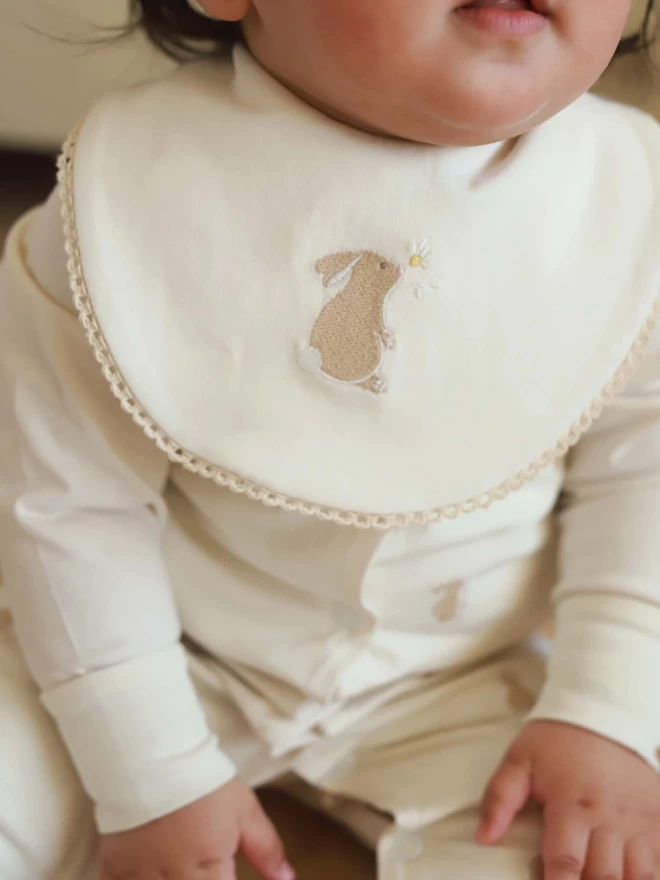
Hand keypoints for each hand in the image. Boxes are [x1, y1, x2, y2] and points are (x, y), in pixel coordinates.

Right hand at [99, 778, 294, 879]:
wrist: (153, 755)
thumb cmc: (204, 783)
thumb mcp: (244, 811)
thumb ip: (266, 849)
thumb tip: (287, 878)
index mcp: (209, 874)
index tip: (225, 874)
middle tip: (202, 868)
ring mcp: (140, 878)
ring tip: (178, 869)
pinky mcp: (113, 867)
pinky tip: (148, 873)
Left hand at [478, 721, 659, 879]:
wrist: (603, 712)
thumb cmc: (558, 739)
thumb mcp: (519, 760)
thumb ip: (499, 799)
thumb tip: (484, 837)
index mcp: (572, 805)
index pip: (566, 865)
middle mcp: (609, 819)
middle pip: (603, 878)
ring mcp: (638, 823)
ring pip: (637, 877)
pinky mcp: (657, 820)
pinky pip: (658, 864)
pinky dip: (645, 878)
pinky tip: (626, 876)